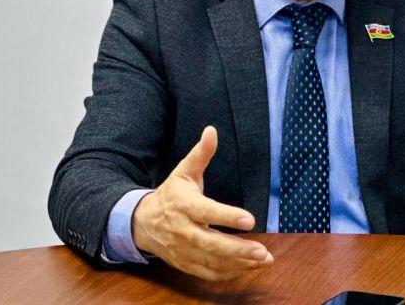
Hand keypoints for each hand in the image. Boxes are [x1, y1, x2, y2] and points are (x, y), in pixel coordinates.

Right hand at [132, 126, 273, 280]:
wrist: (141, 223)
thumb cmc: (170, 195)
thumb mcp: (183, 172)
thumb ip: (200, 154)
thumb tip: (212, 130)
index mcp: (184, 205)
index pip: (207, 212)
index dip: (227, 217)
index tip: (250, 220)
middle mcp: (183, 230)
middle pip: (211, 244)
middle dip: (238, 249)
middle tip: (262, 251)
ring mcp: (183, 250)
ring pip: (212, 262)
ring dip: (238, 264)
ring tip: (263, 260)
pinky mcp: (186, 264)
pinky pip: (208, 273)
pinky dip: (228, 273)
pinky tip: (248, 268)